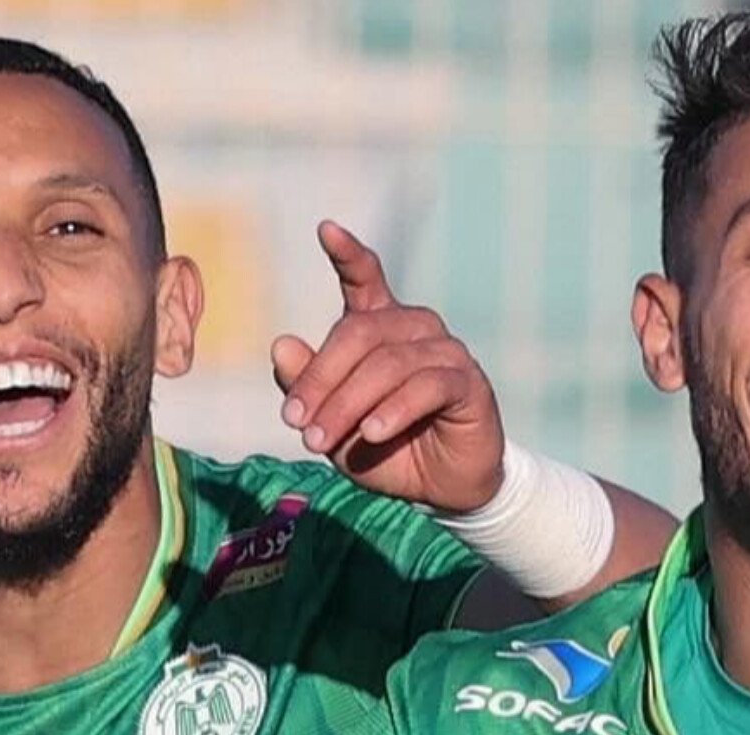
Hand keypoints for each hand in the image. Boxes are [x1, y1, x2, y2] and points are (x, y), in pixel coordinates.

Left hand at [273, 220, 505, 513]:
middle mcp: (415, 328)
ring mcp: (445, 351)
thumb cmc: (385, 449)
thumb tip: (281, 346)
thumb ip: (307, 388)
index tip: (326, 230)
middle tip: (295, 423)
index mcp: (381, 327)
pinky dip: (394, 410)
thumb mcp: (332, 425)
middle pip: (359, 334)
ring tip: (320, 440)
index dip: (348, 254)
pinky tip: (372, 433)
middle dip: (320, 380)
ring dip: (347, 404)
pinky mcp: (468, 382)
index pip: (366, 279)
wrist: (440, 489)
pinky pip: (425, 387)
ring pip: (388, 364)